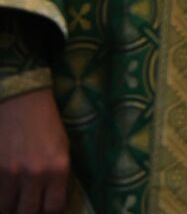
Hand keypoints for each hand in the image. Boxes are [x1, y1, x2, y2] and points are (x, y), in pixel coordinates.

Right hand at [0, 88, 68, 213]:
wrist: (22, 100)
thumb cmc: (46, 123)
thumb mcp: (62, 148)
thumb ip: (58, 176)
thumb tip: (51, 200)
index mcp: (58, 168)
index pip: (54, 207)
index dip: (49, 210)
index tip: (46, 206)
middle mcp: (35, 174)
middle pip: (28, 212)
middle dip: (28, 211)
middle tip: (28, 204)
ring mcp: (10, 172)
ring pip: (6, 207)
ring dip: (10, 205)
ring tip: (14, 198)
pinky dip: (0, 194)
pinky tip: (5, 188)